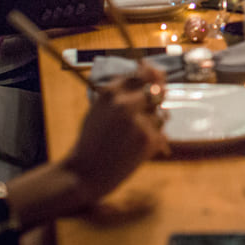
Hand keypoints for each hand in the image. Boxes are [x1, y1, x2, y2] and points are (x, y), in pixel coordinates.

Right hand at [64, 64, 169, 201]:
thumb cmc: (93, 140)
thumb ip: (124, 91)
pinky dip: (153, 142)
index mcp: (110, 92)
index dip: (153, 78)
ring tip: (130, 139)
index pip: (144, 73)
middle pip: (158, 90)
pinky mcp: (148, 140)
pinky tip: (134, 150)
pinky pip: (161, 134)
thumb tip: (155, 70)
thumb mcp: (100, 108)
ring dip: (153, 125)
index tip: (155, 82)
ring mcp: (137, 121)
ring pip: (161, 115)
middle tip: (143, 116)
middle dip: (157, 101)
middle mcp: (124, 103)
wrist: (84, 175)